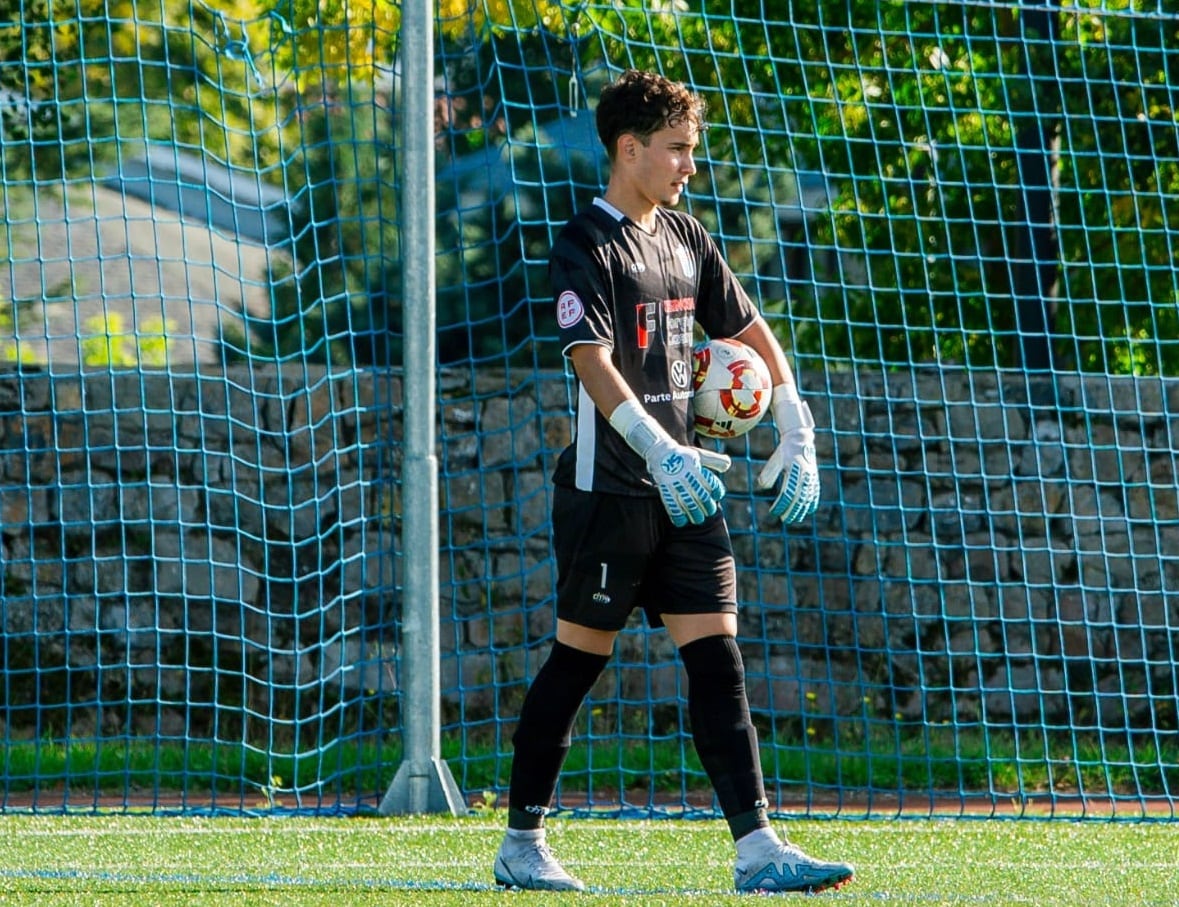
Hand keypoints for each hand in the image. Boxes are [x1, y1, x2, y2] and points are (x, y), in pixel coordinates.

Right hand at [642, 435, 731, 526]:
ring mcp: (674, 482)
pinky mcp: (664, 487)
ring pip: (686, 501)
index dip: (716, 489)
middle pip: (700, 494)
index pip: (710, 481)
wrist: (659, 449)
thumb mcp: (699, 454)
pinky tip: (681, 522)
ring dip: (693, 513)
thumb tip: (728, 465)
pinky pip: (670, 503)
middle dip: (706, 505)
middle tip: (710, 512)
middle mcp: (686, 475)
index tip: (718, 496)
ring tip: (698, 520)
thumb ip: (714, 460)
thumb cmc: (682, 453)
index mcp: (696, 467)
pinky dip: (676, 514)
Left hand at [756, 395, 818, 523]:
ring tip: (794, 519)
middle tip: (784, 519)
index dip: (781, 505)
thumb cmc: (785, 451)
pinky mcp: (814, 478)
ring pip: (808, 498)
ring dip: (801, 510)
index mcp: (794, 472)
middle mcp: (805, 476)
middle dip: (791, 511)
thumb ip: (769, 473)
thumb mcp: (776, 460)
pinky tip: (808, 511)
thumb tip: (762, 486)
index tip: (774, 511)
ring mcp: (811, 478)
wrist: (800, 441)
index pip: (787, 494)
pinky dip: (812, 503)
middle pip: (799, 499)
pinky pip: (815, 493)